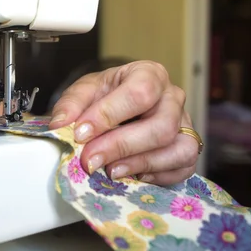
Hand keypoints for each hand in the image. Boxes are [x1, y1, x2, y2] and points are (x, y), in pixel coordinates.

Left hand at [49, 60, 198, 185]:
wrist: (121, 105)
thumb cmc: (107, 95)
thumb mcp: (85, 91)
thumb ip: (71, 104)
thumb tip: (61, 124)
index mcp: (149, 74)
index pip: (139, 93)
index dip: (109, 115)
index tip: (81, 133)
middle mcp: (172, 97)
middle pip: (161, 126)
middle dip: (121, 146)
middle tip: (90, 159)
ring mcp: (185, 124)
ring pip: (178, 149)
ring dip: (140, 164)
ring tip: (110, 170)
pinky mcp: (189, 149)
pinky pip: (184, 168)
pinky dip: (157, 176)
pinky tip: (132, 174)